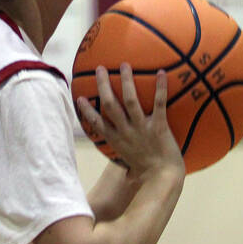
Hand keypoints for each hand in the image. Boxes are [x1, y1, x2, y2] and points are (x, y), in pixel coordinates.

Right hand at [77, 63, 182, 181]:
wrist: (163, 178)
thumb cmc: (147, 171)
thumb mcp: (128, 162)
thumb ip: (122, 155)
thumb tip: (119, 158)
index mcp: (116, 141)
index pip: (97, 123)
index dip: (86, 110)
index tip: (79, 97)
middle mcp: (126, 132)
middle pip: (110, 106)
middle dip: (103, 86)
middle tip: (100, 68)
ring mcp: (142, 129)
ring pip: (130, 101)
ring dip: (126, 82)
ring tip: (124, 65)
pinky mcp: (159, 127)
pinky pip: (159, 105)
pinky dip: (160, 88)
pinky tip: (160, 73)